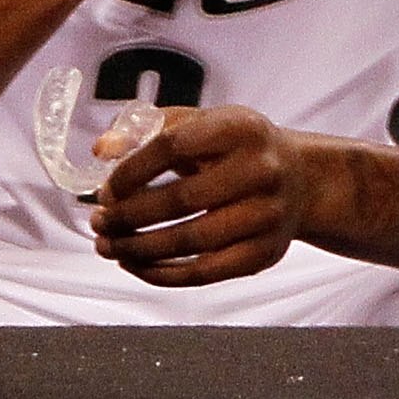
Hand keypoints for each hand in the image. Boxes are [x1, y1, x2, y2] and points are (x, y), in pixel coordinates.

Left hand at [91, 106, 316, 285]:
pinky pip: (204, 272)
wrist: (300, 180)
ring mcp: (267, 215)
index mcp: (240, 128)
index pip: (173, 147)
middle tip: (98, 222)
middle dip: (129, 216)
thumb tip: (103, 149)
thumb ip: (150, 130)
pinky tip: (135, 264)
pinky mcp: (264, 253)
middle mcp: (261, 170)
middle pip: (181, 199)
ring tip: (108, 246)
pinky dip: (163, 273)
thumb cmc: (238, 149)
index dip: (132, 171)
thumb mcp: (202, 124)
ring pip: (190, 241)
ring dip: (139, 249)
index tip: (106, 189)